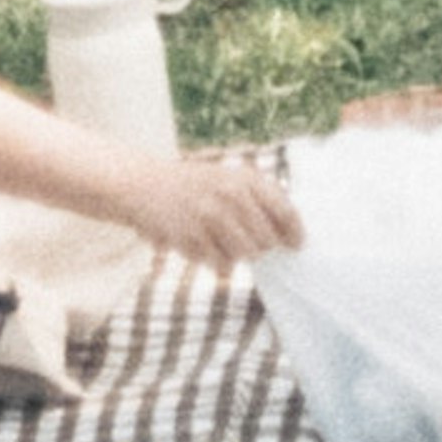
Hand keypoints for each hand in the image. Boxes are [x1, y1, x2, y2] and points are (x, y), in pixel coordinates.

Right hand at [123, 147, 301, 266]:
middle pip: (267, 240)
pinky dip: (214, 259)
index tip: (297, 245)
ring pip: (245, 254)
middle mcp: (229, 194)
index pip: (284, 210)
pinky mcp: (191, 237)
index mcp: (244, 177)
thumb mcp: (228, 178)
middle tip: (249, 242)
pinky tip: (200, 241)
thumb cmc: (195, 185)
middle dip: (262, 247)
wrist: (144, 185)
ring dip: (237, 254)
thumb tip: (292, 232)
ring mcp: (209, 215)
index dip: (295, 232)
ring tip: (221, 239)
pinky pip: (219, 264)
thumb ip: (259, 199)